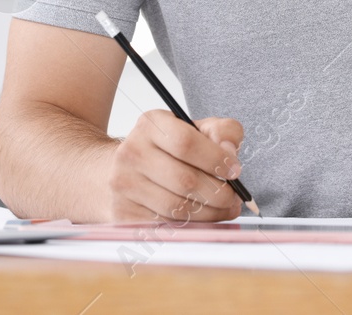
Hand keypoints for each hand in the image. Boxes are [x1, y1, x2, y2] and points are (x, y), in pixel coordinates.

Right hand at [103, 110, 245, 222]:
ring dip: (210, 213)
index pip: (186, 142)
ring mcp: (124, 185)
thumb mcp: (192, 129)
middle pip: (185, 180)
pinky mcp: (123, 214)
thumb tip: (230, 151)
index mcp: (150, 125)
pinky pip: (166, 226)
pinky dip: (191, 226)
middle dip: (219, 193)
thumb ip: (221, 131)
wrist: (116, 170)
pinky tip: (202, 218)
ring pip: (178, 208)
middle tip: (235, 197)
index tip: (235, 170)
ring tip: (224, 208)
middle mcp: (132, 152)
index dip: (216, 159)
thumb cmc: (165, 150)